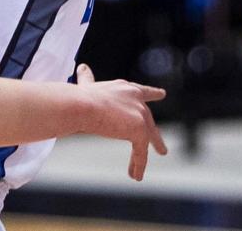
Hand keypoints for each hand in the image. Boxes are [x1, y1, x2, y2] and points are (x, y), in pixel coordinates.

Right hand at [75, 64, 167, 180]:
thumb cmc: (77, 98)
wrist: (80, 105)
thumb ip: (87, 80)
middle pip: (148, 116)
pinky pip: (140, 151)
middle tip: (164, 132)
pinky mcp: (138, 130)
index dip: (151, 94)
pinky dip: (138, 164)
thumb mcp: (86, 87)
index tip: (161, 94)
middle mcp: (135, 99)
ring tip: (162, 152)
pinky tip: (137, 175)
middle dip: (154, 127)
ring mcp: (139, 114)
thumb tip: (81, 67)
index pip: (141, 91)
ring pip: (149, 134)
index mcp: (124, 89)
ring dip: (154, 145)